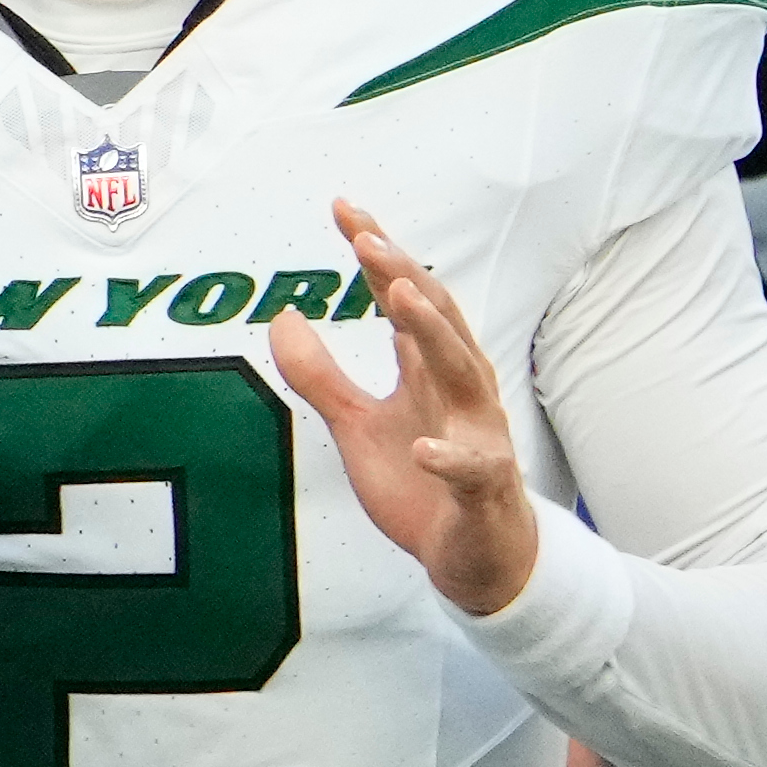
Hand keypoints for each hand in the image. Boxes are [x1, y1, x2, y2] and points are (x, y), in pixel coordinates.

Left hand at [269, 197, 538, 616]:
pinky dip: (449, 458)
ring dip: (433, 333)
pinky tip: (422, 450)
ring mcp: (478, 434)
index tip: (344, 208)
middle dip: (402, 275)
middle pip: (435, 318)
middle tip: (367, 237)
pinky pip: (471, 468)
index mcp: (428, 369)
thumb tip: (281, 318)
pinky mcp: (484, 487)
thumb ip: (320, 377)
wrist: (474, 557)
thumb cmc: (422, 486)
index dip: (376, 255)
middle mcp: (460, 388)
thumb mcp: (357, 426)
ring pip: (463, 373)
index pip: (403, 298)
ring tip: (399, 295)